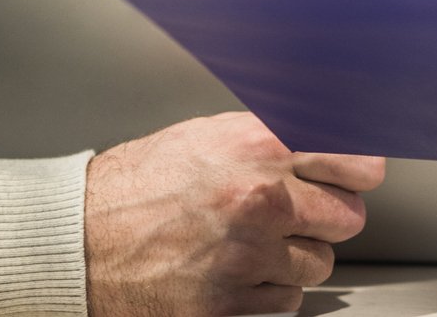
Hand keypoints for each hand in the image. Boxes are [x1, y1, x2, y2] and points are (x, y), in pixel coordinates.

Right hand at [85, 112, 384, 316]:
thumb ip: (270, 139)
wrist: (77, 240)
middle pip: (348, 217)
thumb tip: (328, 141)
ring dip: (295, 257)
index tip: (359, 176)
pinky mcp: (230, 305)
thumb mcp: (207, 137)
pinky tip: (236, 272)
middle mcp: (259, 199)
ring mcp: (247, 256)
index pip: (355, 160)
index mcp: (257, 147)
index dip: (360, 171)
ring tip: (253, 243)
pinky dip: (268, 293)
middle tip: (298, 213)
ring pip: (319, 264)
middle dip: (327, 217)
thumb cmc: (136, 186)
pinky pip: (286, 303)